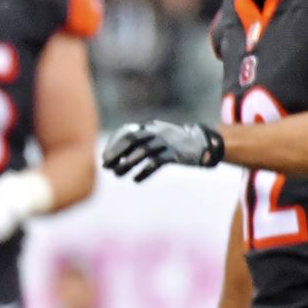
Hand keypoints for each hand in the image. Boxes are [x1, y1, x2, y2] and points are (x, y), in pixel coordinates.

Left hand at [102, 120, 223, 181]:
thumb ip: (140, 143)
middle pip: (132, 139)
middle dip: (116, 152)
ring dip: (127, 164)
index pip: (126, 131)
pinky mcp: (176, 154)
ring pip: (143, 151)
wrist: (203, 143)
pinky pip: (157, 162)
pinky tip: (136, 180)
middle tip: (106, 166)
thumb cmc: (174, 143)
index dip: (113, 144)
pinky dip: (145, 172)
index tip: (104, 158)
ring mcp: (167, 142)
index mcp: (150, 127)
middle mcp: (157, 131)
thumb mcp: (157, 137)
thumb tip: (117, 158)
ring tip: (117, 174)